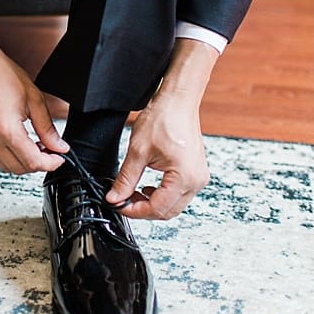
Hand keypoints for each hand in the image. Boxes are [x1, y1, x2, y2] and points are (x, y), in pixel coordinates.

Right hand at [0, 43, 68, 173]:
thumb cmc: (2, 76)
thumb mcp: (34, 100)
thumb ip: (48, 128)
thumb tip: (59, 147)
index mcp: (6, 130)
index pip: (32, 162)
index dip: (50, 163)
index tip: (59, 158)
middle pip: (19, 168)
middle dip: (37, 163)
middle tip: (48, 150)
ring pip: (5, 166)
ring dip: (22, 160)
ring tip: (33, 144)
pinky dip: (7, 154)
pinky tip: (15, 140)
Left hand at [106, 91, 209, 219]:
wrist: (177, 102)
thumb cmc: (163, 120)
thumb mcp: (137, 152)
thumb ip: (125, 179)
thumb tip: (115, 197)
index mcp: (184, 178)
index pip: (158, 208)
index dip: (135, 211)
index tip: (118, 205)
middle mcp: (196, 181)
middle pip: (168, 211)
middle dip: (143, 209)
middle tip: (122, 201)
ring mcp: (198, 177)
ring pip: (174, 205)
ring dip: (152, 204)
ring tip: (132, 193)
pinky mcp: (195, 172)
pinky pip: (179, 194)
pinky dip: (162, 195)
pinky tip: (147, 188)